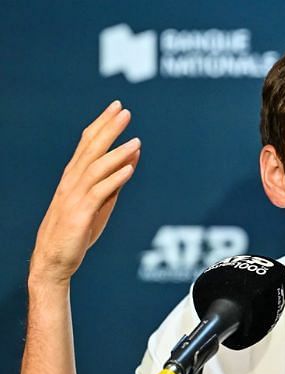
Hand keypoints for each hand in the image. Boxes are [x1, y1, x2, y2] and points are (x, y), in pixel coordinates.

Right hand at [30, 100, 140, 286]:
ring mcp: (74, 197)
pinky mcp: (79, 214)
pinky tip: (129, 170)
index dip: (101, 125)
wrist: (54, 259)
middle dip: (108, 129)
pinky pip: (98, 192)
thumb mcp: (100, 201)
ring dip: (117, 154)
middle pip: (90, 149)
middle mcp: (71, 182)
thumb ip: (114, 180)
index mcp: (73, 177)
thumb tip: (131, 157)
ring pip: (95, 168)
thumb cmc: (77, 230)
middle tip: (124, 111)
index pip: (87, 144)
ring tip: (136, 141)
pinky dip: (114, 179)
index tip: (116, 108)